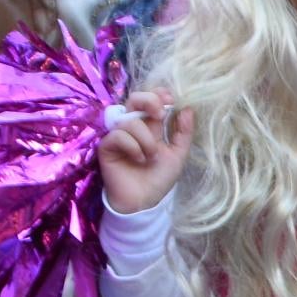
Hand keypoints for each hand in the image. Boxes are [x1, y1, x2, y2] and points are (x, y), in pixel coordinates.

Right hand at [99, 88, 193, 212]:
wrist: (144, 201)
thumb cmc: (159, 178)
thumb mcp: (178, 154)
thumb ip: (184, 132)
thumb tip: (188, 109)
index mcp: (151, 125)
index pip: (151, 100)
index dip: (159, 95)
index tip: (170, 100)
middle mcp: (134, 126)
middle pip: (135, 99)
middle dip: (149, 101)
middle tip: (160, 115)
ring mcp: (119, 135)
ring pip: (130, 121)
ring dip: (145, 139)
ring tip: (151, 157)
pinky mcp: (107, 146)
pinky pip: (118, 136)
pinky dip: (132, 146)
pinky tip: (138, 159)